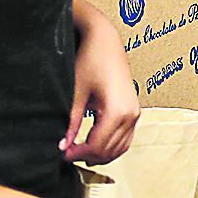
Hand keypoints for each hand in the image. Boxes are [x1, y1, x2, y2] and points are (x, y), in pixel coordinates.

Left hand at [64, 15, 138, 165]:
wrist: (105, 42)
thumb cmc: (91, 61)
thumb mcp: (76, 94)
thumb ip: (71, 122)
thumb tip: (62, 145)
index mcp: (118, 111)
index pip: (98, 146)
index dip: (77, 154)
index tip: (62, 154)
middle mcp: (131, 114)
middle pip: (109, 150)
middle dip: (87, 155)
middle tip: (66, 152)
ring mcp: (135, 113)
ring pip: (119, 148)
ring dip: (99, 153)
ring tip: (78, 149)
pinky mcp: (133, 111)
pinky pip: (125, 139)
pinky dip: (110, 146)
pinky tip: (93, 142)